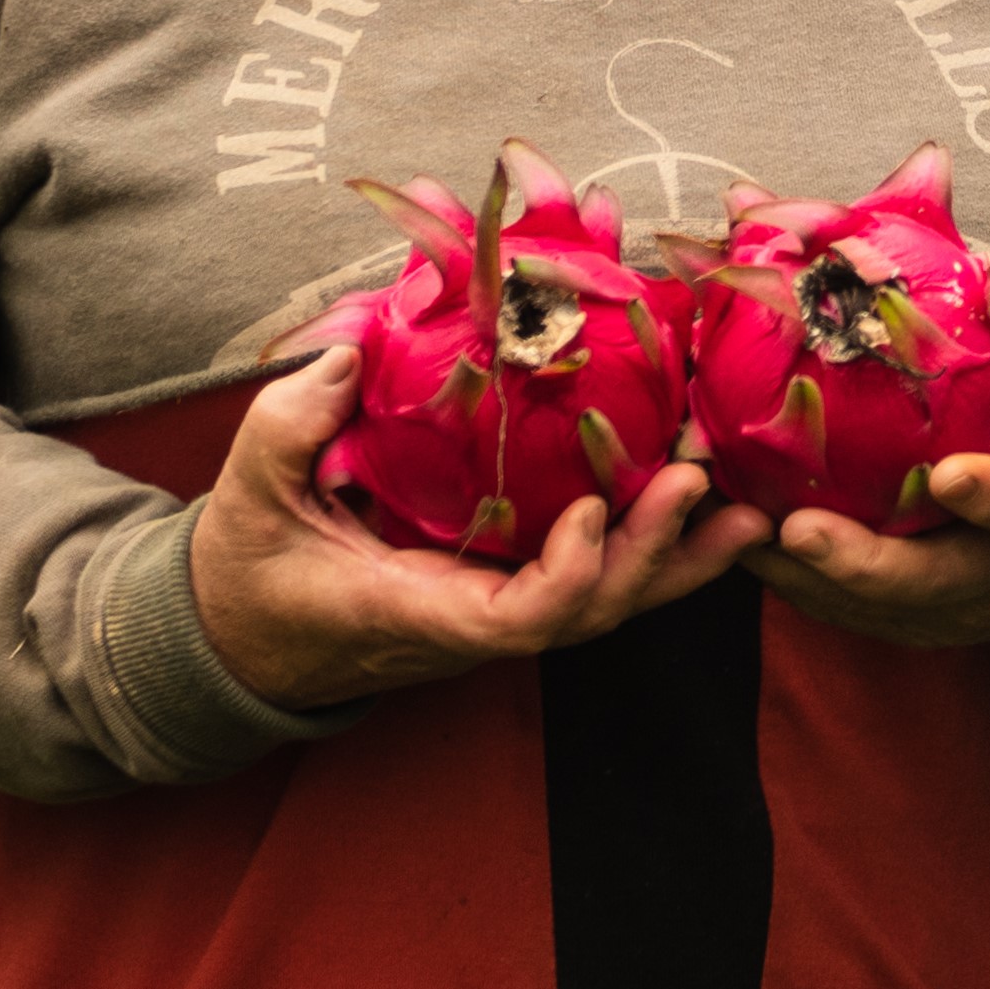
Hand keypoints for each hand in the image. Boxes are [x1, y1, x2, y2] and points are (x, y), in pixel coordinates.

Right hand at [190, 344, 764, 711]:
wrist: (242, 632)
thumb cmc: (247, 567)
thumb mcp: (248, 492)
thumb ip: (291, 425)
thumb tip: (349, 356)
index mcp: (418, 612)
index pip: (516, 621)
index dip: (566, 577)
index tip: (593, 514)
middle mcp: (475, 622)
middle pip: (589, 611)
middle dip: (654, 556)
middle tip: (703, 481)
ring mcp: (498, 606)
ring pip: (607, 599)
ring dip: (679, 556)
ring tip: (747, 504)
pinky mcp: (509, 582)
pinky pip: (593, 574)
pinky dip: (652, 543)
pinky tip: (704, 498)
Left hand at [740, 265, 989, 650]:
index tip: (950, 477)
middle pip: (935, 582)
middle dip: (863, 564)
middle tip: (796, 531)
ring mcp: (968, 602)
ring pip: (881, 607)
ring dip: (809, 579)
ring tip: (738, 532)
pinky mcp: (928, 617)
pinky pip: (857, 612)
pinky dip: (800, 585)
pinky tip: (743, 542)